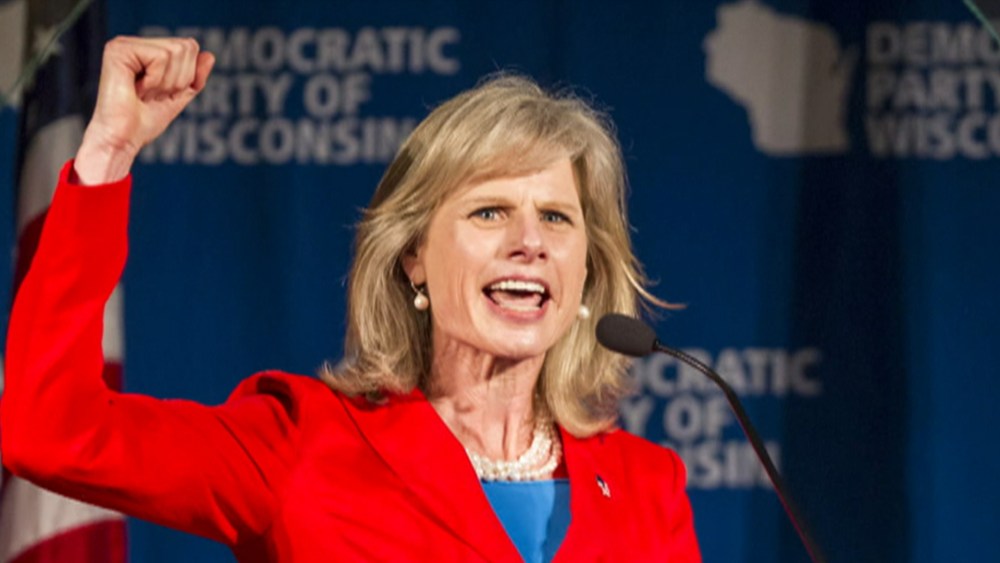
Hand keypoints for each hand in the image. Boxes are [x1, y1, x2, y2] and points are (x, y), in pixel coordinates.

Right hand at [74, 36, 214, 183]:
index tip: (162, 93)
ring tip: (144, 93)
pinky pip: (161, 57)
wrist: (122, 140)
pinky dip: (156, 80)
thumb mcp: (178, 97)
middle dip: (179, 79)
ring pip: (176, 51)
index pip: (190, 47)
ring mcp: (124, 44)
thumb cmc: (143, 122)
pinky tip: (137, 89)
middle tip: (153, 95)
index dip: (187, 76)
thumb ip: (194, 77)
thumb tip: (209, 55)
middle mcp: (134, 43)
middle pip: (186, 46)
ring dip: (166, 82)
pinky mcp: (118, 50)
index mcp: (146, 51)